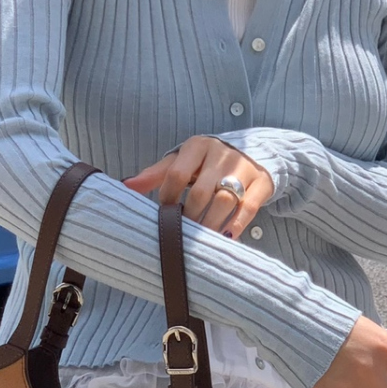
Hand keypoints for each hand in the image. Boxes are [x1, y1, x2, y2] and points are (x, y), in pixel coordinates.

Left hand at [124, 136, 273, 238]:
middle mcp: (221, 155)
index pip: (176, 174)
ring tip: (200, 241)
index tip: (164, 214)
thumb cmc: (205, 164)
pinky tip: (225, 238)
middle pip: (200, 192)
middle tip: (181, 235)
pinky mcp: (261, 183)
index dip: (167, 198)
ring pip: (225, 200)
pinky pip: (249, 207)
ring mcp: (244, 168)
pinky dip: (236, 225)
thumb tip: (125, 185)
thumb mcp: (181, 162)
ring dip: (210, 224)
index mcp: (197, 146)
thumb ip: (156, 174)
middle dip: (189, 216)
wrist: (250, 153)